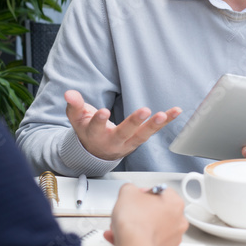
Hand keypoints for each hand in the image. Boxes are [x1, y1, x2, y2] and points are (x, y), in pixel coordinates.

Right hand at [64, 90, 181, 160]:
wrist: (96, 152)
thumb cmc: (87, 130)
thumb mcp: (77, 119)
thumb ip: (74, 105)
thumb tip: (69, 93)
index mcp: (94, 134)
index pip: (96, 127)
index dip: (99, 120)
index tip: (103, 112)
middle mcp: (112, 141)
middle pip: (123, 132)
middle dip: (134, 122)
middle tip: (145, 111)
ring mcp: (128, 142)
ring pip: (142, 135)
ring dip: (155, 125)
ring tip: (163, 115)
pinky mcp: (139, 140)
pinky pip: (153, 131)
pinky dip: (165, 121)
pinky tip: (175, 111)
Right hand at [104, 184, 187, 245]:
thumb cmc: (136, 223)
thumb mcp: (127, 193)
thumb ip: (130, 188)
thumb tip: (130, 190)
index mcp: (175, 203)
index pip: (160, 191)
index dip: (144, 192)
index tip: (135, 196)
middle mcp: (178, 221)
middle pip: (156, 211)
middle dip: (139, 212)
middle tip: (128, 213)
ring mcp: (173, 238)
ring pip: (152, 228)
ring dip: (136, 227)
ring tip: (120, 228)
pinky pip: (149, 242)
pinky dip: (137, 240)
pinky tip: (121, 239)